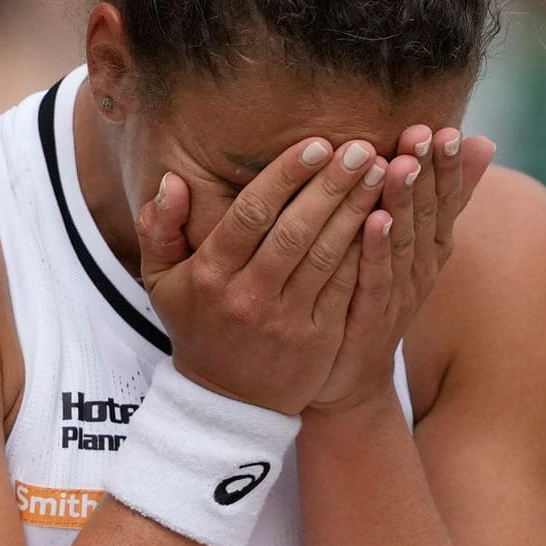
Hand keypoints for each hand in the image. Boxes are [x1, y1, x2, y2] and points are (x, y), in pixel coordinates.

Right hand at [136, 138, 388, 414]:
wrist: (228, 401)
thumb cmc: (198, 325)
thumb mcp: (162, 281)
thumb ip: (159, 228)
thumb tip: (172, 181)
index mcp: (212, 275)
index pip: (251, 215)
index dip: (285, 177)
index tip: (315, 143)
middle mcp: (248, 296)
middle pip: (295, 231)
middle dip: (331, 185)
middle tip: (361, 147)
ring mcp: (286, 321)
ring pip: (327, 257)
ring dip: (356, 211)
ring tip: (382, 172)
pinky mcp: (318, 340)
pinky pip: (346, 288)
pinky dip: (367, 252)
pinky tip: (387, 219)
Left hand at [309, 126, 496, 412]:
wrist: (349, 374)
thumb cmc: (377, 297)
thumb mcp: (415, 242)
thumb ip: (444, 196)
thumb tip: (484, 142)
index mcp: (431, 248)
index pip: (446, 200)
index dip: (448, 167)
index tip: (447, 129)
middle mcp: (421, 269)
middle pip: (429, 215)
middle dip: (428, 173)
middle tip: (425, 133)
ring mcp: (397, 295)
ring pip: (403, 242)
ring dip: (404, 203)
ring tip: (402, 166)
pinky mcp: (369, 317)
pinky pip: (374, 278)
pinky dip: (375, 249)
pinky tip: (372, 220)